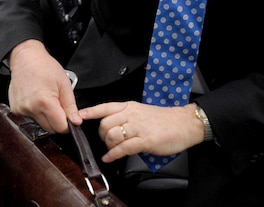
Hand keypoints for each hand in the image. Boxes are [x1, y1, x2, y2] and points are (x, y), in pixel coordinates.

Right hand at [7, 39, 80, 132]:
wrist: (25, 58)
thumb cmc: (45, 67)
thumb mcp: (64, 84)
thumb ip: (70, 106)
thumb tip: (76, 122)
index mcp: (45, 102)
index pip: (60, 127)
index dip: (67, 123)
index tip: (69, 116)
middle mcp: (31, 108)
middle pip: (50, 128)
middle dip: (57, 121)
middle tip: (58, 104)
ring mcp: (22, 110)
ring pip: (40, 124)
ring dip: (46, 116)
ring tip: (45, 99)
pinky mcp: (16, 110)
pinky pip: (30, 118)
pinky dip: (35, 112)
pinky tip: (36, 99)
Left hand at [79, 101, 203, 162]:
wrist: (184, 124)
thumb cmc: (164, 119)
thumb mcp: (142, 112)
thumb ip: (127, 116)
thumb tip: (111, 126)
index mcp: (130, 106)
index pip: (106, 107)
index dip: (91, 112)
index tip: (79, 116)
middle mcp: (132, 114)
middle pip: (105, 123)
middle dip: (101, 135)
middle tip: (106, 141)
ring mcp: (138, 127)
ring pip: (112, 135)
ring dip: (108, 145)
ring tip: (112, 149)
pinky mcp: (145, 140)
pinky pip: (123, 148)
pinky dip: (113, 154)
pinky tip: (110, 158)